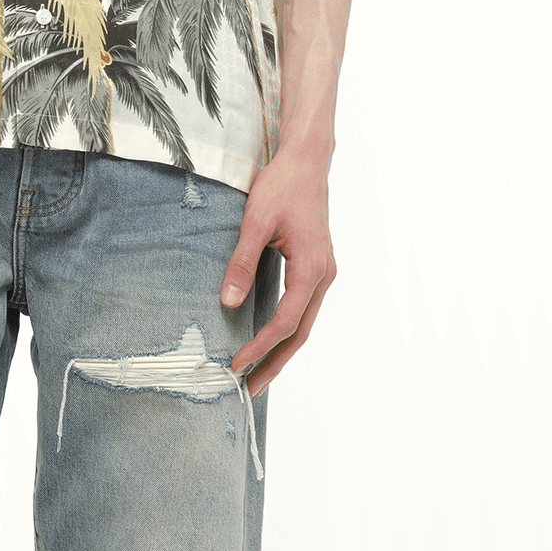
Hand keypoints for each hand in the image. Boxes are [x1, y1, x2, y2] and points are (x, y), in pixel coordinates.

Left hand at [220, 142, 336, 395]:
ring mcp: (323, 272)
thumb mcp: (255, 223)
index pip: (286, 322)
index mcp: (312, 268)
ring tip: (259, 374)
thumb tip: (228, 302)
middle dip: (275, 363)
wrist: (306, 162)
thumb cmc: (282, 187)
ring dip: (282, 351)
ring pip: (304, 323)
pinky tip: (270, 340)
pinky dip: (287, 330)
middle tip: (250, 389)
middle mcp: (323, 275)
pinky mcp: (316, 268)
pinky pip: (303, 309)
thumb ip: (240, 263)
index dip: (261, 347)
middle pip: (300, 333)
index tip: (236, 364)